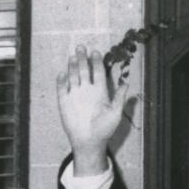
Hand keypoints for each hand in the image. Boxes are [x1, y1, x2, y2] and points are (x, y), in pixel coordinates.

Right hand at [56, 45, 128, 174]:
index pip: (98, 72)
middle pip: (84, 70)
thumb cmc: (104, 129)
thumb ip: (119, 98)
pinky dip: (62, 80)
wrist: (89, 141)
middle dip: (83, 59)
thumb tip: (127, 83)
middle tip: (82, 47)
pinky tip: (63, 74)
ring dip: (72, 66)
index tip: (96, 53)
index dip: (97, 62)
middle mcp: (87, 90)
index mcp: (100, 91)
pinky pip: (61, 87)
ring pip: (72, 75)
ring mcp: (75, 94)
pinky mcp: (64, 100)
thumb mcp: (115, 113)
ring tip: (73, 57)